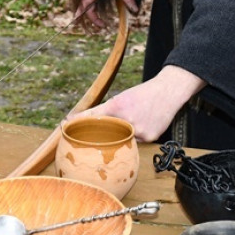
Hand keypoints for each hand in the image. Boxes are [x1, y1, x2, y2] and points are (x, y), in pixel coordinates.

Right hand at [75, 0, 137, 26]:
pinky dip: (93, 8)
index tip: (78, 19)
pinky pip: (92, 1)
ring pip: (88, 4)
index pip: (85, 3)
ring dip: (92, 13)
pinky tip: (98, 13)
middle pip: (86, 6)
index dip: (80, 12)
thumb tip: (135, 10)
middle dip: (92, 17)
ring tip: (101, 22)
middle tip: (102, 25)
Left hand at [75, 66, 205, 141]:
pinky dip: (134, 137)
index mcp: (118, 106)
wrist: (168, 92)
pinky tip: (143, 126)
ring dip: (121, 136)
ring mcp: (139, 130)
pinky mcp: (149, 138)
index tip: (65, 124)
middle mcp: (127, 118)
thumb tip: (83, 119)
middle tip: (92, 135)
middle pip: (107, 133)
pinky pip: (135, 143)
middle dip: (102, 134)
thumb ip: (104, 110)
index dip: (80, 120)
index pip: (95, 116)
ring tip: (134, 122)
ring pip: (122, 140)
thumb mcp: (122, 97)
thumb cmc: (142, 94)